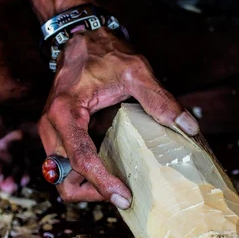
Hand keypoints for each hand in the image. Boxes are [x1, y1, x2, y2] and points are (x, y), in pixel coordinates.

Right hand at [38, 28, 198, 208]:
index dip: (103, 184)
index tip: (125, 198)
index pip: (81, 159)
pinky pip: (64, 168)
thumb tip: (188, 125)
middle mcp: (50, 126)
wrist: (82, 39)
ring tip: (117, 187)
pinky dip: (82, 179)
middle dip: (91, 194)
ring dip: (85, 190)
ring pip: (60, 178)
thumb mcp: (136, 71)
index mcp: (65, 112)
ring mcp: (50, 133)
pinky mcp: (57, 135)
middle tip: (123, 195)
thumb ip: (160, 99)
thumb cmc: (105, 53)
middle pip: (63, 179)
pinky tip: (109, 174)